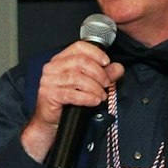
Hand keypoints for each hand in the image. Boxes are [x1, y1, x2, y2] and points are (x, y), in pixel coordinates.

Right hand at [21, 39, 124, 160]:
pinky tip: (94, 101)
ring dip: (95, 87)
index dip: (95, 53)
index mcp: (60, 60)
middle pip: (80, 62)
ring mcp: (49, 81)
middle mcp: (52, 67)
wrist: (51, 120)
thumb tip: (118, 68)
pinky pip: (72, 94)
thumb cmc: (67, 100)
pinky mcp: (49, 95)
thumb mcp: (88, 84)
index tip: (107, 62)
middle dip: (98, 73)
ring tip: (101, 95)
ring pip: (77, 78)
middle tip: (107, 83)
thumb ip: (104, 74)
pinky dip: (87, 97)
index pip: (79, 47)